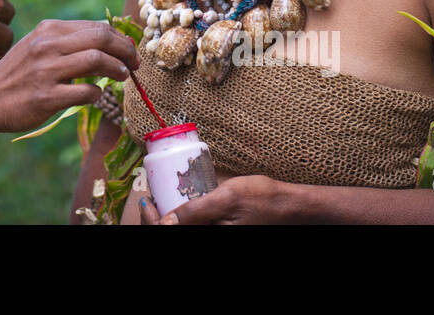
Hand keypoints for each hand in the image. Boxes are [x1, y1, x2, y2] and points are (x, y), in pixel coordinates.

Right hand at [0, 19, 139, 133]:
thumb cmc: (18, 73)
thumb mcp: (38, 45)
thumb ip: (68, 41)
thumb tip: (108, 41)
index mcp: (49, 29)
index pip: (97, 26)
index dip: (120, 39)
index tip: (129, 51)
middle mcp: (48, 45)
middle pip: (102, 38)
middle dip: (126, 50)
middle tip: (134, 63)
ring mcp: (47, 71)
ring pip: (97, 61)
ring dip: (117, 70)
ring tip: (123, 76)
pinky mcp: (46, 97)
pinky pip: (85, 92)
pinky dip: (97, 94)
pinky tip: (95, 95)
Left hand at [137, 175, 297, 224]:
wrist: (287, 206)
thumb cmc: (260, 199)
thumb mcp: (226, 198)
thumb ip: (195, 212)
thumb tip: (166, 221)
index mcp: (210, 234)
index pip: (168, 232)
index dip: (152, 220)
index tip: (147, 201)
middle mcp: (210, 236)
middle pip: (172, 231)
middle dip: (156, 220)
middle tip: (149, 199)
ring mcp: (214, 232)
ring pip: (181, 228)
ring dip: (167, 219)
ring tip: (160, 199)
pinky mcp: (218, 229)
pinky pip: (194, 226)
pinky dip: (181, 218)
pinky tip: (178, 204)